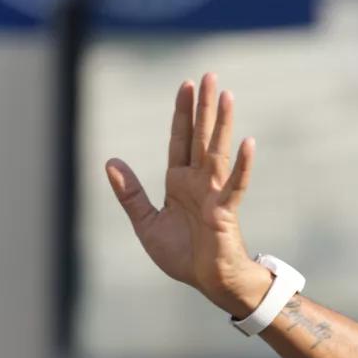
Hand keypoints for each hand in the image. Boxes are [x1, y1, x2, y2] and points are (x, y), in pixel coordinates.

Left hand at [105, 73, 272, 316]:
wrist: (208, 281)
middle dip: (203, 106)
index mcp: (179, 181)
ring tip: (226, 95)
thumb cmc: (183, 254)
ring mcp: (213, 193)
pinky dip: (242, 165)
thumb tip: (109, 161)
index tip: (186, 85)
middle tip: (209, 75)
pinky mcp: (225, 211)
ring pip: (217, 151)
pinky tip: (248, 142)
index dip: (182, 112)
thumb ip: (130, 193)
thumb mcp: (146, 223)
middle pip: (200, 136)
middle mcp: (198, 181)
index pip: (180, 139)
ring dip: (222, 124)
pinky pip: (235, 185)